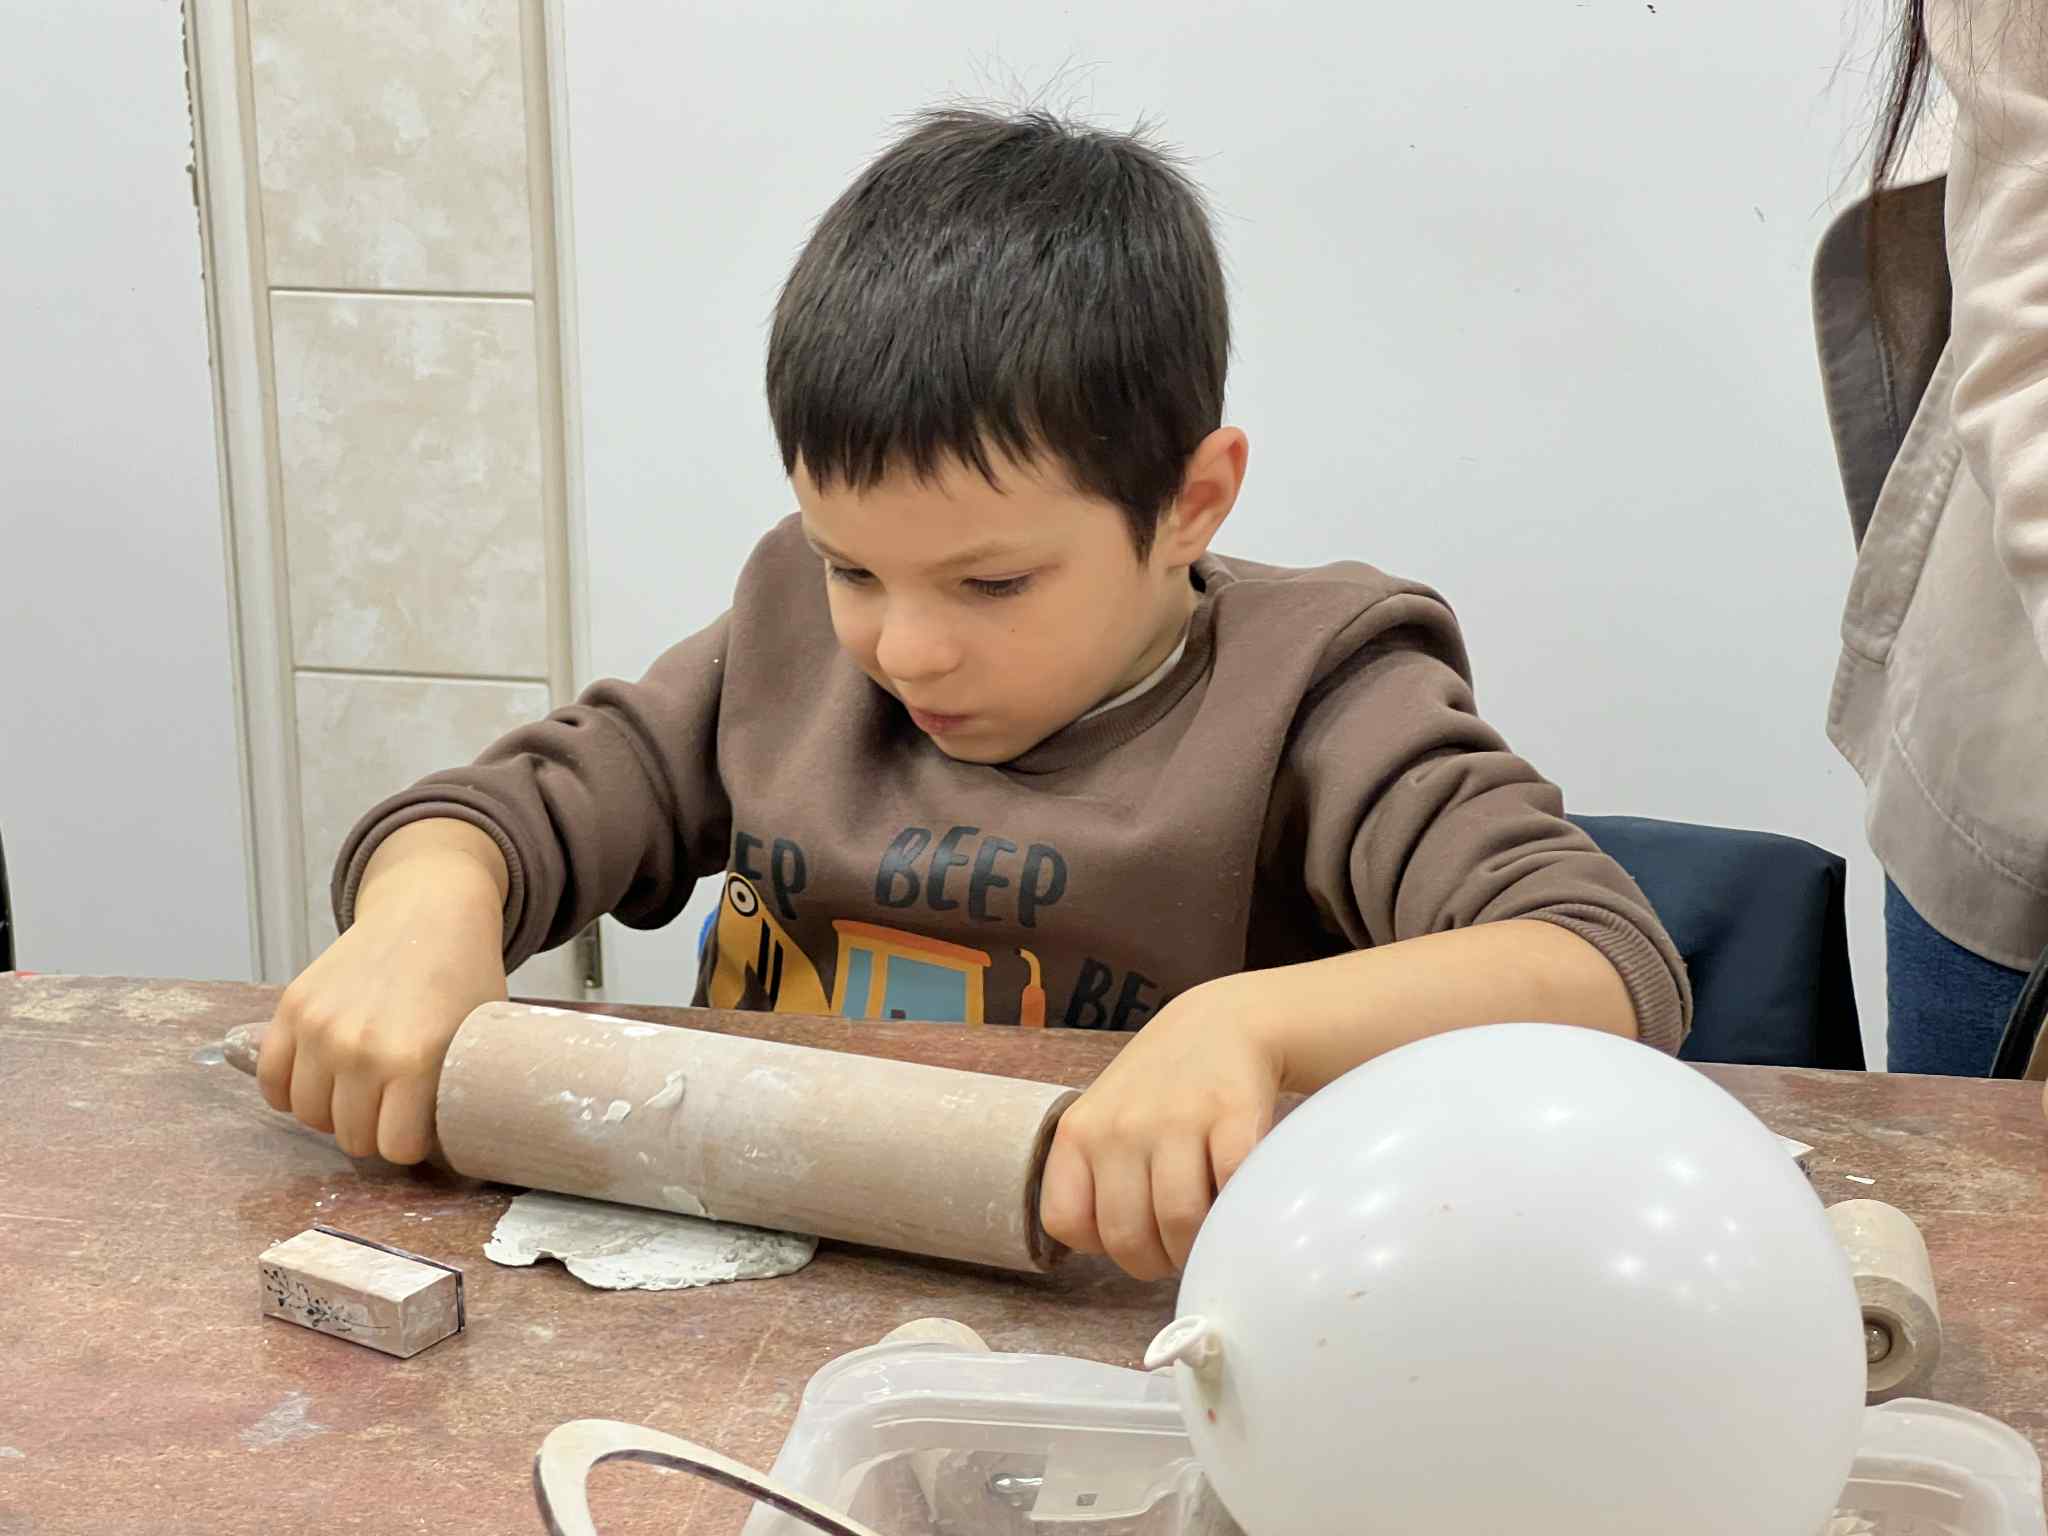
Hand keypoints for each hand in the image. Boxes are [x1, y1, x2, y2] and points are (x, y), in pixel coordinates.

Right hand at [257, 822, 508, 1163]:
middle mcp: (359, 1048)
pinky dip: (289, 1090)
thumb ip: (462, 1088)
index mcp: (414, 1059)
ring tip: (360, 1092)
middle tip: (392, 1109)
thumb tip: (460, 1140)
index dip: (411, 1144)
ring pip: (307, 1115)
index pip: (396, 1148)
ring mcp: (319, 1027)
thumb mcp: (482, 1035)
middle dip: (374, 1131)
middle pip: (352, 1137)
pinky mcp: (291, 1007)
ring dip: (333, 1112)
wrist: (429, 909)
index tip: (420, 1128)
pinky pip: (271, 1079)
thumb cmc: (464, 975)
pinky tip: (319, 1081)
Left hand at [1039, 975, 1283, 1279]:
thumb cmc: (1159, 1089)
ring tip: (1208, 1229)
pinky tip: (1235, 1199)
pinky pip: (1230, 1190)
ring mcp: (1177, 1118)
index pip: (1065, 1222)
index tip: (1133, 1234)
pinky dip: (1236, 1210)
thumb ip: (1098, 1178)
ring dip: (1198, 1246)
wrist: (1221, 1023)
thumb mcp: (1104, 1119)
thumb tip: (1120, 1252)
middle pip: (1127, 1238)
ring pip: (1180, 1225)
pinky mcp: (1233, 1114)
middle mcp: (1121, 1125)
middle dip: (1157, 1260)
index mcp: (1079, 1132)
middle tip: (1178, 1246)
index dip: (1102, 1244)